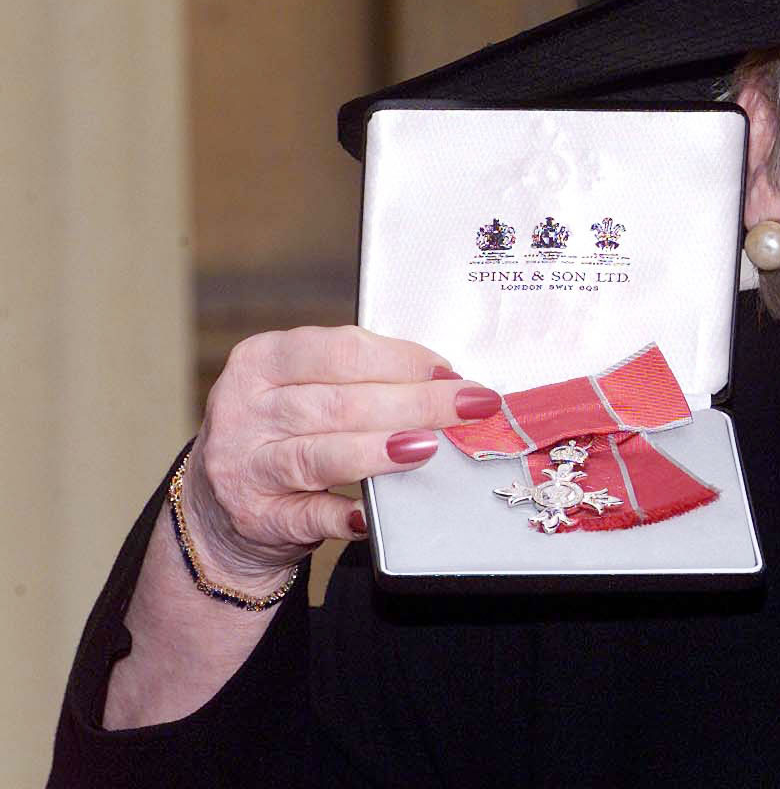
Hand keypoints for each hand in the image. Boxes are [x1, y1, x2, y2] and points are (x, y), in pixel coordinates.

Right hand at [178, 326, 499, 589]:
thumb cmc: (284, 433)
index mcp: (261, 360)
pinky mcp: (254, 518)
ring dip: (380, 451)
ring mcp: (243, 466)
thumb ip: (360, 380)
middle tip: (468, 408)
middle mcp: (244, 409)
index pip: (340, 351)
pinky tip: (370, 513)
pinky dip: (342, 515)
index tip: (450, 373)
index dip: (402, 360)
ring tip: (427, 447)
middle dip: (414, 403)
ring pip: (321, 455)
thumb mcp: (305, 389)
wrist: (221, 508)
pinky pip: (306, 516)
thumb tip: (443, 383)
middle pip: (341, 403)